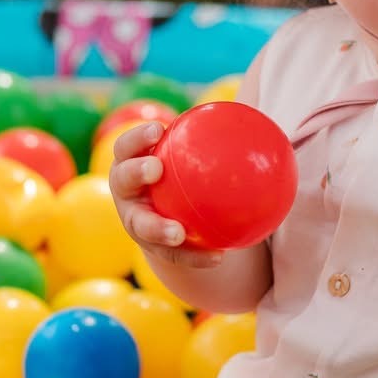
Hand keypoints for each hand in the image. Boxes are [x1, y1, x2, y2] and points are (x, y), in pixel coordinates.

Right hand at [108, 122, 222, 269]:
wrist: (172, 213)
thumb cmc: (183, 173)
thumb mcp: (189, 157)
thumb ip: (208, 141)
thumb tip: (256, 120)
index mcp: (129, 164)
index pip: (126, 147)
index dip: (138, 137)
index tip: (159, 129)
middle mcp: (126, 192)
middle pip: (122, 180)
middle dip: (136, 172)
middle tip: (155, 169)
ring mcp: (134, 221)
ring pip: (140, 226)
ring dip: (158, 228)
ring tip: (178, 232)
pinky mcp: (150, 249)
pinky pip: (173, 255)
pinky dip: (194, 255)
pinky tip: (219, 256)